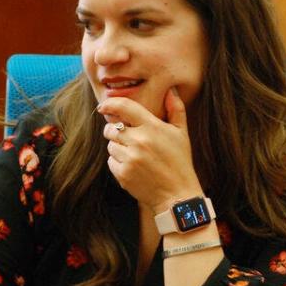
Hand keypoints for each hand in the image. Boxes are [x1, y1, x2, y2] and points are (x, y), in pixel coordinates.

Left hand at [98, 88, 202, 212]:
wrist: (177, 195)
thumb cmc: (180, 162)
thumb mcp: (181, 134)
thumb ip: (175, 109)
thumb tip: (170, 90)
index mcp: (152, 127)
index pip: (124, 107)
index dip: (110, 104)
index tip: (104, 106)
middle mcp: (139, 141)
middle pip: (111, 128)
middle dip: (115, 131)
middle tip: (127, 138)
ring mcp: (130, 158)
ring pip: (110, 145)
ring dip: (118, 148)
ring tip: (135, 155)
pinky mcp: (123, 174)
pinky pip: (110, 161)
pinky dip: (118, 162)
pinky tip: (133, 167)